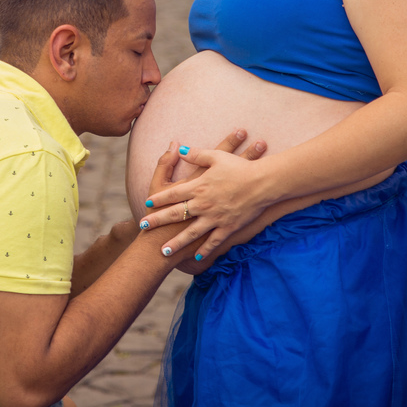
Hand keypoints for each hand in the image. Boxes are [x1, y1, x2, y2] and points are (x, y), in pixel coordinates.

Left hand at [139, 131, 266, 261]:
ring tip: (163, 251)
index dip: (159, 199)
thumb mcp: (216, 156)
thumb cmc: (240, 168)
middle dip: (158, 221)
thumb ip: (196, 154)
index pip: (173, 194)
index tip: (147, 204)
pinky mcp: (227, 228)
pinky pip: (213, 241)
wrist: (263, 183)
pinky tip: (196, 257)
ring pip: (191, 233)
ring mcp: (215, 218)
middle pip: (176, 214)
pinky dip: (204, 250)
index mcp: (199, 187)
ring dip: (176, 243)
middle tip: (144, 227)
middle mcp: (203, 204)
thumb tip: (179, 148)